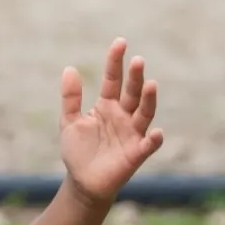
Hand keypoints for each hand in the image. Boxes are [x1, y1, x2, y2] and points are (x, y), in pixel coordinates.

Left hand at [58, 37, 163, 205]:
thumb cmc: (78, 151)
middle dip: (135, 77)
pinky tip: (156, 132)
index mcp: (107, 106)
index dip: (116, 62)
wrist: (82, 182)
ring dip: (148, 100)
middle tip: (138, 60)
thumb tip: (70, 68)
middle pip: (132, 93)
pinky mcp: (135, 154)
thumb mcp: (69, 121)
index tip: (120, 43)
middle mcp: (123, 116)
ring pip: (144, 113)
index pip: (113, 80)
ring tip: (150, 84)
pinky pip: (148, 145)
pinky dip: (153, 139)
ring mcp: (131, 134)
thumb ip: (71, 97)